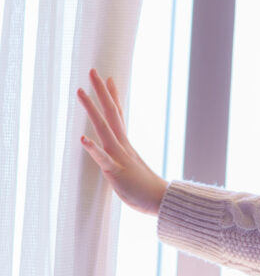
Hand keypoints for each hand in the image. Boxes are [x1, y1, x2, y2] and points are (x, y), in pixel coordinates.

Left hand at [77, 69, 167, 215]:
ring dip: (91, 109)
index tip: (109, 78)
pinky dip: (93, 149)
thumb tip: (126, 155)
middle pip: (111, 114)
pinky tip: (82, 138)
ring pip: (103, 129)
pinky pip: (103, 160)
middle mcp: (122, 147)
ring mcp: (119, 158)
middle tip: (93, 71)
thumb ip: (127, 159)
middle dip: (101, 92)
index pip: (118, 115)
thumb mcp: (134, 170)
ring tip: (80, 91)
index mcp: (126, 146)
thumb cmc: (148, 190)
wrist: (162, 203)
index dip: (113, 96)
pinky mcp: (117, 173)